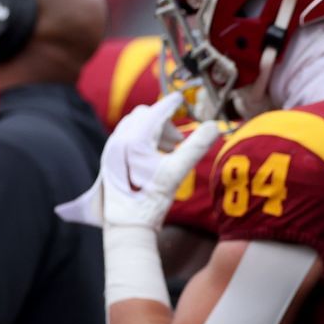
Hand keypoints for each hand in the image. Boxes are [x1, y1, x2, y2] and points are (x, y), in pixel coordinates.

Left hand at [97, 95, 216, 232]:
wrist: (127, 225)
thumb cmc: (151, 201)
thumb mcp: (177, 173)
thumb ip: (196, 147)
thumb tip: (215, 126)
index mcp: (133, 140)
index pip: (156, 112)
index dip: (171, 103)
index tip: (180, 98)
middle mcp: (118, 140)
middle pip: (143, 115)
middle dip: (163, 122)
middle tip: (178, 141)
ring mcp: (110, 149)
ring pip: (134, 125)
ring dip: (153, 131)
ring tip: (169, 150)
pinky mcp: (109, 159)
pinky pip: (126, 136)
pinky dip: (143, 139)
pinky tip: (154, 158)